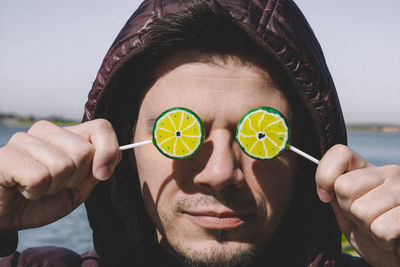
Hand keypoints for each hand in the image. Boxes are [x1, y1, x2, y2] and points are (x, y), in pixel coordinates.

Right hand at [0, 119, 120, 231]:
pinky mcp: (5, 156)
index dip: (109, 151)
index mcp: (67, 136)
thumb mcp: (77, 190)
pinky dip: (34, 193)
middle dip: (75, 179)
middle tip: (55, 186)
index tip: (103, 174)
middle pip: (84, 151)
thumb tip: (116, 155)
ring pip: (63, 165)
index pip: (101, 127)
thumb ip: (96, 172)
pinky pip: (39, 177)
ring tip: (37, 188)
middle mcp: (46, 131)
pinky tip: (22, 189)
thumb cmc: (40, 201)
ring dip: (53, 187)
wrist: (4, 217)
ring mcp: (24, 140)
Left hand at [316, 144, 399, 266]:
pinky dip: (382, 240)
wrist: (396, 258)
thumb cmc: (371, 233)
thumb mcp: (346, 210)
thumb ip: (334, 193)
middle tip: (364, 218)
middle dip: (348, 210)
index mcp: (370, 170)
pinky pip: (381, 229)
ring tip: (379, 228)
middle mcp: (391, 173)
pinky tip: (391, 238)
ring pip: (362, 210)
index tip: (327, 196)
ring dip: (367, 228)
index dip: (325, 177)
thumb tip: (325, 191)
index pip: (340, 154)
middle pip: (344, 187)